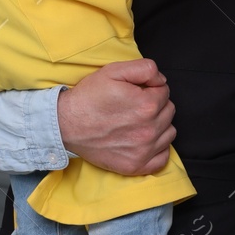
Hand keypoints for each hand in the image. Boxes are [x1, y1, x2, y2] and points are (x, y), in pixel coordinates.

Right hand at [57, 59, 175, 175]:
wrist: (65, 125)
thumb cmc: (88, 97)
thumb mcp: (114, 71)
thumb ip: (145, 68)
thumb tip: (161, 80)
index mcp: (147, 105)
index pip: (165, 91)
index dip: (150, 88)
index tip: (136, 91)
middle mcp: (149, 130)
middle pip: (169, 111)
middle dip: (156, 105)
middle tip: (134, 106)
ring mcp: (143, 151)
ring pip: (169, 133)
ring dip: (159, 125)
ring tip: (138, 122)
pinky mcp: (136, 166)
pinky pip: (162, 158)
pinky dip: (157, 149)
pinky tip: (143, 140)